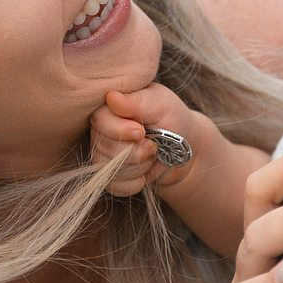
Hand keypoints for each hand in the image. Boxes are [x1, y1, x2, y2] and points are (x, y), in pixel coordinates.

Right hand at [89, 84, 206, 195]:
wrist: (183, 145)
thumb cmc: (171, 117)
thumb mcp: (160, 102)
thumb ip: (137, 101)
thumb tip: (111, 97)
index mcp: (109, 107)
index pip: (100, 121)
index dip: (121, 130)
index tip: (142, 131)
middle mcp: (100, 130)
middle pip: (106, 148)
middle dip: (137, 151)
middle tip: (154, 143)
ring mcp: (102, 154)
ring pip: (112, 169)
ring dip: (141, 165)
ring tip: (152, 152)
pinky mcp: (109, 175)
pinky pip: (116, 186)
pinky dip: (137, 181)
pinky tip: (147, 168)